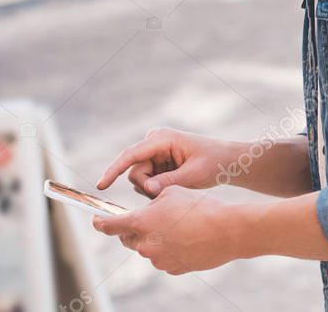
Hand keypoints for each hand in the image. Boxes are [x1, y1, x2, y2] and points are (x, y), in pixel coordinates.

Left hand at [92, 185, 242, 274]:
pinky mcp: (172, 269)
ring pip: (148, 248)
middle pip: (128, 238)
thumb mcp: (174, 192)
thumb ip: (153, 201)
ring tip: (181, 227)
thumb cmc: (202, 207)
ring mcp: (158, 260)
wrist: (228, 231)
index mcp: (143, 221)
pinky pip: (164, 258)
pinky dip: (170, 249)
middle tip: (152, 219)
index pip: (110, 225)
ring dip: (157, 238)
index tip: (96, 220)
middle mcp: (146, 244)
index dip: (100, 222)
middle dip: (135, 229)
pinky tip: (188, 239)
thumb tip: (147, 210)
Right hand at [97, 128, 239, 197]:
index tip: (101, 186)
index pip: (131, 155)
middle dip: (149, 186)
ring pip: (139, 179)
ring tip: (179, 183)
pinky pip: (146, 181)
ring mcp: (153, 151)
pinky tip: (176, 182)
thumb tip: (146, 188)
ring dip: (155, 188)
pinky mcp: (155, 160)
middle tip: (174, 189)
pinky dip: (157, 187)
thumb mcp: (194, 174)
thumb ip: (169, 182)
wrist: (226, 160)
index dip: (114, 170)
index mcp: (162, 138)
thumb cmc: (214, 163)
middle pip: (135, 172)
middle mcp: (154, 141)